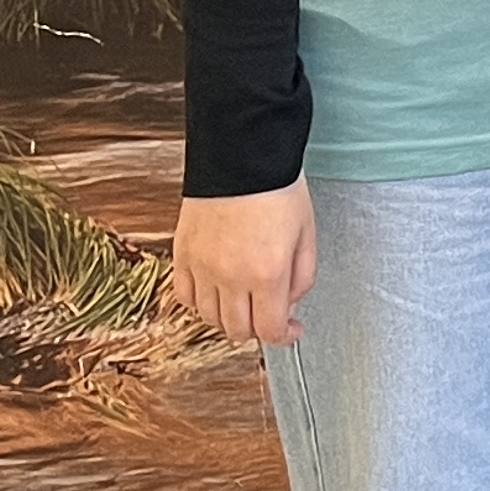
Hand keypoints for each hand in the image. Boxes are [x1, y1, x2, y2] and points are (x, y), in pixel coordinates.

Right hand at [171, 182, 317, 347]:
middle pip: (237, 331)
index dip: (284, 336)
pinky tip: (216, 289)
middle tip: (267, 312)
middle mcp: (230, 275)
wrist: (242, 155)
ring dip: (228, 317)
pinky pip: (184, 296)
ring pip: (209, 318)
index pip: (269, 330)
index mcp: (266, 273)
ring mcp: (201, 266)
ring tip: (244, 299)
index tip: (290, 328)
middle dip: (257, 328)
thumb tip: (288, 304)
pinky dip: (200, 301)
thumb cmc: (277, 189)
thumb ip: (302, 278)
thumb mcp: (307, 236)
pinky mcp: (182, 254)